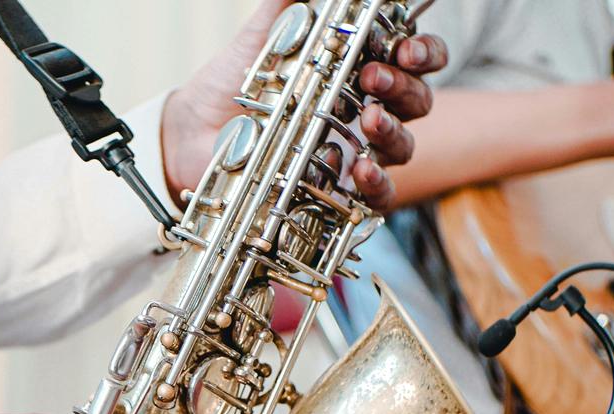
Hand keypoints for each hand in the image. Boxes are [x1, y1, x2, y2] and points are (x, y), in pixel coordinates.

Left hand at [161, 0, 448, 210]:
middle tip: (372, 79)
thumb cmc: (233, 80)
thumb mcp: (266, 32)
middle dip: (403, 87)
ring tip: (369, 121)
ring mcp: (352, 150)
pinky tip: (360, 171)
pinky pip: (375, 195)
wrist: (192, 131)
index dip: (422, 52)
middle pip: (415, 99)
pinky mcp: (333, 188)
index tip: (404, 49)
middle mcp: (364, 108)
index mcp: (359, 66)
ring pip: (402, 145)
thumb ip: (292, 2)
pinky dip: (376, 185)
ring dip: (393, 131)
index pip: (414, 57)